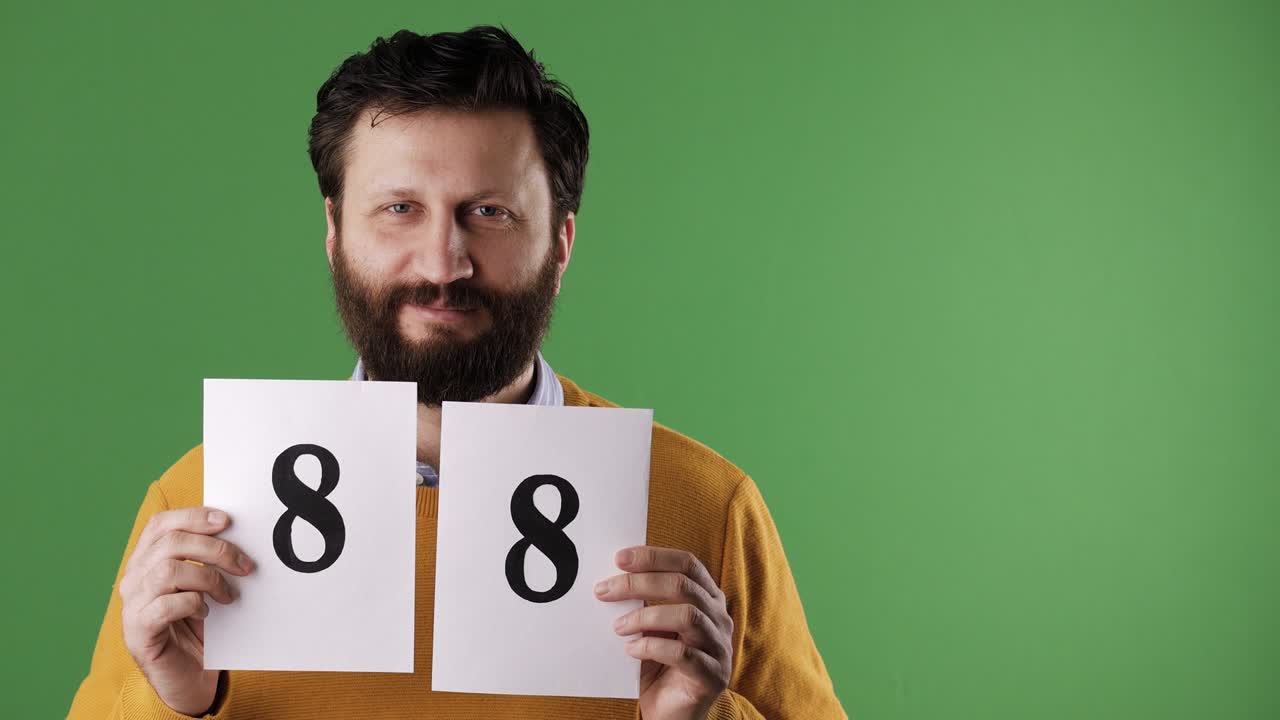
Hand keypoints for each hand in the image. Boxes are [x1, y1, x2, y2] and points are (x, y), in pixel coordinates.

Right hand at [119, 507, 253, 715]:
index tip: (227, 520)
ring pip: (168, 571)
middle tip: (244, 565)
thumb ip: (210, 560)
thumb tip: (241, 533)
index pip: (161, 524)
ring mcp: (132, 605)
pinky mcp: (138, 631)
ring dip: (208, 578)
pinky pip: (165, 605)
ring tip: (228, 595)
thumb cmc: (199, 626)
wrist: (190, 675)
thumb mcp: (206, 586)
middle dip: (214, 548)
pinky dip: (193, 604)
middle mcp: (134, 579)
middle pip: (169, 543)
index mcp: (147, 561)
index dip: (193, 516)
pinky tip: (206, 613)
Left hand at [595, 546, 733, 719]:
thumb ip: (643, 602)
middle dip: (638, 583)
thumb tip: (612, 578)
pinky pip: (683, 655)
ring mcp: (720, 647)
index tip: (619, 558)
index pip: (687, 564)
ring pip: (687, 615)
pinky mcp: (713, 676)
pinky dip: (652, 647)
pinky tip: (631, 651)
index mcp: (708, 599)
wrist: (672, 713)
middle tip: (604, 591)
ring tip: (618, 626)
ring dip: (645, 616)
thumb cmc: (660, 666)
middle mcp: (719, 618)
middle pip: (683, 585)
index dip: (654, 556)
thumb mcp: (651, 628)